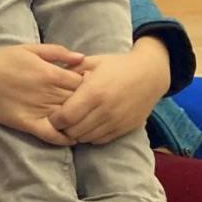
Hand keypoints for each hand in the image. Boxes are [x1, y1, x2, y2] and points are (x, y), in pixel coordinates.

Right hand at [0, 42, 84, 144]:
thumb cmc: (4, 59)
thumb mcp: (31, 49)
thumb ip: (58, 52)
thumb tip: (82, 58)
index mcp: (52, 73)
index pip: (84, 84)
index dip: (90, 87)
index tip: (92, 89)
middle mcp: (48, 93)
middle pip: (79, 102)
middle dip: (88, 105)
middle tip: (94, 109)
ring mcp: (38, 109)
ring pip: (68, 119)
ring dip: (79, 122)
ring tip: (87, 124)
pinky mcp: (27, 123)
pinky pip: (50, 135)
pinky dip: (63, 139)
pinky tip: (71, 139)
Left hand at [51, 41, 171, 145]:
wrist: (150, 75)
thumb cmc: (117, 66)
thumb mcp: (93, 61)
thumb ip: (70, 69)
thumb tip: (50, 76)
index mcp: (93, 92)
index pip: (65, 117)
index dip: (54, 119)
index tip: (52, 114)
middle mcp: (105, 110)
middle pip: (74, 131)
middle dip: (63, 128)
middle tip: (61, 121)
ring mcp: (116, 121)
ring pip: (86, 138)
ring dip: (77, 133)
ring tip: (75, 123)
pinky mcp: (124, 128)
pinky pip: (100, 140)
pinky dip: (90, 136)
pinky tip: (89, 125)